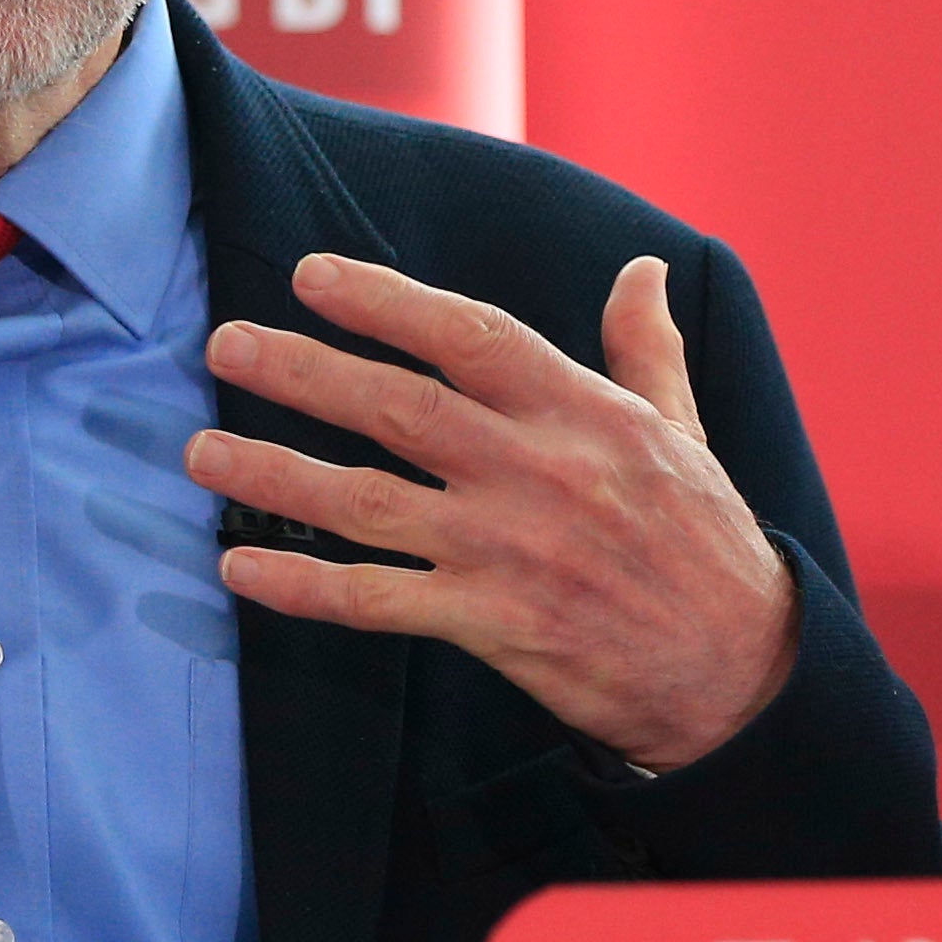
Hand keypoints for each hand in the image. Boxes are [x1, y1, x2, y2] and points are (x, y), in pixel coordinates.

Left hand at [193, 253, 799, 770]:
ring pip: (367, 501)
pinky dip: (302, 587)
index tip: (311, 276)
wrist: (740, 670)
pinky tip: (240, 568)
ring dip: (274, 474)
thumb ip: (646, 350)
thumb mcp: (685, 431)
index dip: (385, 301)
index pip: (469, 336)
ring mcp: (509, 551)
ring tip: (200, 453)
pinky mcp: (494, 624)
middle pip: (397, 407)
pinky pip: (376, 601)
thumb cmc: (706, 544)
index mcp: (583, 413)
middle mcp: (537, 472)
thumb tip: (640, 270)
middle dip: (301, 371)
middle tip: (223, 344)